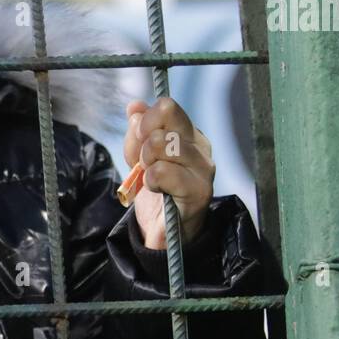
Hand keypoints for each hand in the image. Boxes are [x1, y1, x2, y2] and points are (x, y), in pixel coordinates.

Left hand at [123, 98, 214, 249]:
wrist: (165, 231)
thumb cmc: (156, 191)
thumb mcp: (138, 158)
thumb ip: (137, 132)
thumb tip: (135, 107)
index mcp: (189, 135)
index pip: (167, 107)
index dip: (145, 121)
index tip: (139, 139)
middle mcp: (201, 147)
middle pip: (167, 120)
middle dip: (143, 140)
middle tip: (145, 163)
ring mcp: (203, 169)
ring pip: (163, 144)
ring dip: (146, 161)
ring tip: (150, 177)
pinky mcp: (199, 191)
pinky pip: (163, 171)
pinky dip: (150, 179)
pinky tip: (154, 188)